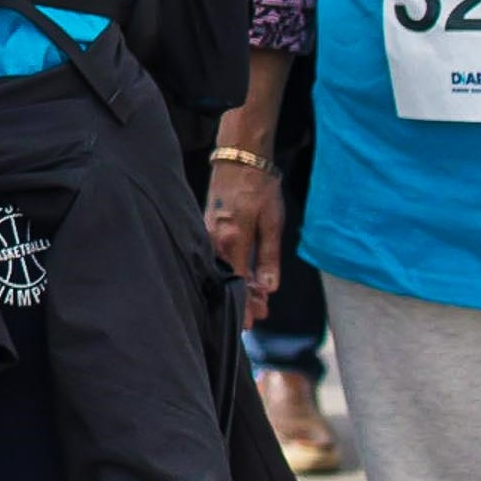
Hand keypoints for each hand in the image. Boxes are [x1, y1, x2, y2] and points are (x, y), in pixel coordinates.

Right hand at [202, 157, 285, 324]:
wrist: (239, 157)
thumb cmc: (259, 186)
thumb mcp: (273, 222)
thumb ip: (269, 257)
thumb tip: (268, 288)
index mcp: (232, 239)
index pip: (237, 282)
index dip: (245, 304)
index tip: (253, 322)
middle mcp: (215, 239)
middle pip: (226, 279)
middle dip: (242, 299)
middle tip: (260, 316)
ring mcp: (208, 233)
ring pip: (221, 269)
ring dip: (236, 285)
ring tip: (255, 299)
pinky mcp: (207, 227)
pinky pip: (217, 256)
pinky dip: (229, 269)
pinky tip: (241, 276)